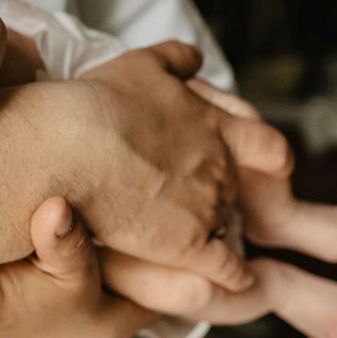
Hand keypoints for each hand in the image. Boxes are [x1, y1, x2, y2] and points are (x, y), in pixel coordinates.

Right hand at [74, 41, 292, 290]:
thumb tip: (196, 59)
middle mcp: (220, 166)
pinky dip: (230, 275)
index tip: (262, 167)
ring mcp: (208, 207)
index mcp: (216, 126)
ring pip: (225, 225)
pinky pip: (226, 270)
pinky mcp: (189, 245)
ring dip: (207, 228)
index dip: (267, 159)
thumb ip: (176, 59)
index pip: (268, 146)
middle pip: (235, 187)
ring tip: (169, 226)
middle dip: (214, 191)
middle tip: (177, 192)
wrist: (68, 147)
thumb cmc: (97, 102)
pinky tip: (222, 278)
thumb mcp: (140, 64)